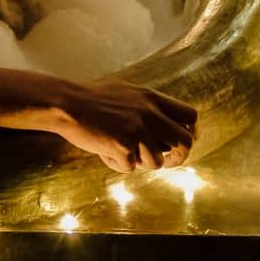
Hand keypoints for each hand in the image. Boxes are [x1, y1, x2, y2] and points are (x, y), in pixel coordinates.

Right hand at [56, 80, 197, 172]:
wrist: (68, 104)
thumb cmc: (94, 99)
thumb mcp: (128, 93)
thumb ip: (150, 107)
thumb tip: (168, 126)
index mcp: (152, 98)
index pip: (190, 115)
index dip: (191, 132)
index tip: (181, 143)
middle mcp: (150, 114)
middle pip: (186, 142)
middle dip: (179, 157)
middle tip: (166, 161)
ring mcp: (138, 131)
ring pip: (156, 162)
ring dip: (140, 162)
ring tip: (120, 149)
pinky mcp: (124, 147)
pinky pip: (130, 167)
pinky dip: (117, 164)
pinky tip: (104, 150)